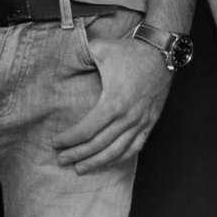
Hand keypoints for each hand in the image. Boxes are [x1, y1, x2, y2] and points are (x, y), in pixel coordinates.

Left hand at [53, 33, 172, 172]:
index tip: (56, 143)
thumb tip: (63, 57)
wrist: (161, 52)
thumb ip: (80, 54)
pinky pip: (135, 147)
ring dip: (97, 162)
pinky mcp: (150, 122)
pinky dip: (120, 158)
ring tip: (80, 168)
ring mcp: (140, 122)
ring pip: (116, 151)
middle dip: (77, 154)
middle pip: (98, 145)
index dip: (69, 139)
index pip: (86, 130)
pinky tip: (108, 161)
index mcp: (113, 102)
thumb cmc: (129, 51)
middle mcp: (128, 117)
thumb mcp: (101, 48)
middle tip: (62, 159)